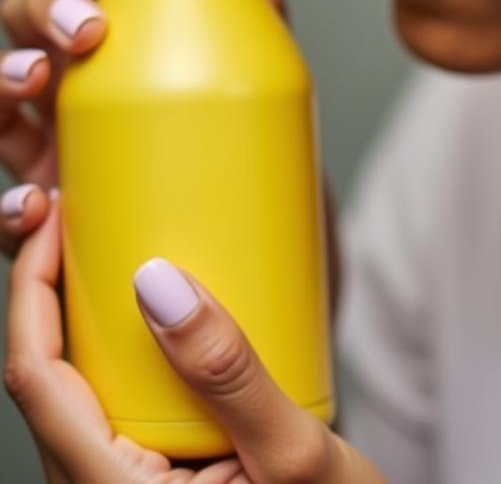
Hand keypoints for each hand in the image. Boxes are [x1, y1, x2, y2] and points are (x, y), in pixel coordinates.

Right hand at [0, 0, 338, 324]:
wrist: (271, 284)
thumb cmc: (258, 180)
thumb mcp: (266, 104)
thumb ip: (260, 31)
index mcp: (130, 49)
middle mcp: (83, 94)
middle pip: (29, 29)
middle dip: (44, 9)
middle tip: (90, 26)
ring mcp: (63, 157)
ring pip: (3, 108)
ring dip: (2, 84)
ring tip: (38, 84)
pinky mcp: (61, 231)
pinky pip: (11, 213)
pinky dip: (9, 206)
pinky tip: (35, 204)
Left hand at [4, 195, 384, 482]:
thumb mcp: (294, 457)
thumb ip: (227, 374)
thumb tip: (158, 284)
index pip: (36, 383)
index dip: (33, 291)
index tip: (59, 221)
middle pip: (42, 380)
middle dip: (47, 290)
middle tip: (80, 215)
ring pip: (73, 390)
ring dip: (78, 315)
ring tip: (106, 247)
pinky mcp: (149, 475)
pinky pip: (111, 401)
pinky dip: (117, 344)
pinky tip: (148, 310)